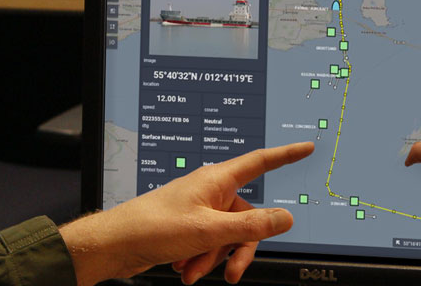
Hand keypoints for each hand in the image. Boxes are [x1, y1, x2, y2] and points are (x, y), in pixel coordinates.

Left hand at [60, 141, 314, 285]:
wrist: (114, 246)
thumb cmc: (153, 227)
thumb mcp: (209, 231)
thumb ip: (250, 225)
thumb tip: (285, 218)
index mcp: (216, 180)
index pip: (260, 162)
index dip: (286, 154)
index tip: (307, 147)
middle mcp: (209, 191)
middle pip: (246, 217)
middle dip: (239, 248)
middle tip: (234, 272)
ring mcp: (199, 210)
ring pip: (226, 235)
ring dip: (214, 258)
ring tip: (194, 273)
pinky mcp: (187, 227)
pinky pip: (209, 244)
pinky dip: (201, 259)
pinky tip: (185, 270)